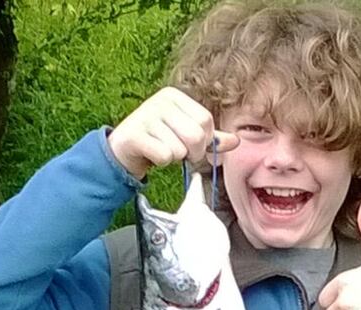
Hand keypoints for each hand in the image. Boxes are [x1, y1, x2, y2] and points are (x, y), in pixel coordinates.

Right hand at [107, 87, 239, 178]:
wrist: (124, 149)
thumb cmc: (159, 139)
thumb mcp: (186, 134)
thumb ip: (212, 137)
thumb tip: (236, 141)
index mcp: (175, 96)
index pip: (206, 120)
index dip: (204, 140)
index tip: (192, 145)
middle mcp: (160, 101)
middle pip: (196, 135)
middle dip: (192, 152)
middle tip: (180, 153)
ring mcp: (145, 115)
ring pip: (179, 148)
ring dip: (174, 157)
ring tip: (162, 150)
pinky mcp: (134, 134)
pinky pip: (164, 156)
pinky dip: (161, 162)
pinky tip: (152, 154)